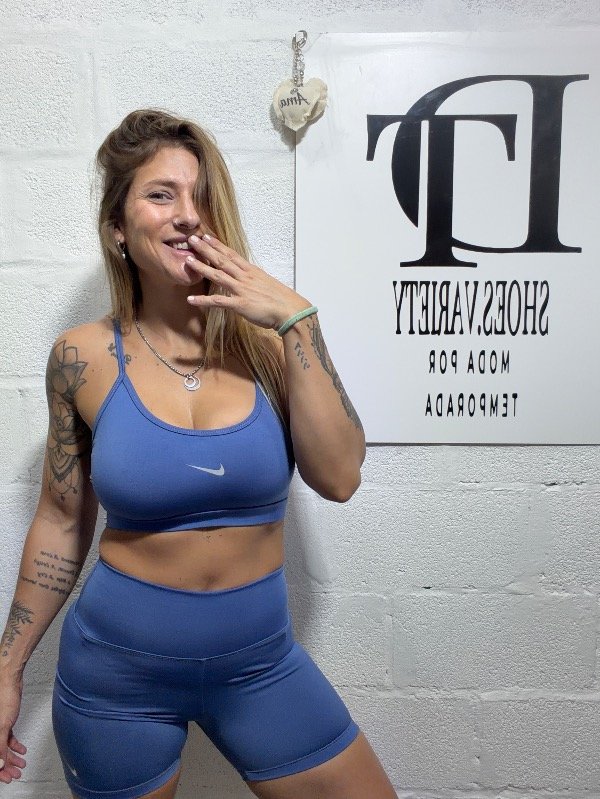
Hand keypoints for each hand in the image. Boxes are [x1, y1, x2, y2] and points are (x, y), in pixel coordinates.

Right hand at [0, 679, 25, 783]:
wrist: (11, 681)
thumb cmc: (4, 698)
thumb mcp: (2, 727)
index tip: (7, 778)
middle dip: (6, 766)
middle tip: (16, 773)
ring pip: (2, 748)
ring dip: (12, 757)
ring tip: (22, 764)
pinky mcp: (3, 723)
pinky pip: (6, 739)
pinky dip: (14, 745)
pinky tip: (22, 750)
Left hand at [183, 230, 311, 329]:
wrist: (290, 310)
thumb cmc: (282, 299)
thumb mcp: (267, 284)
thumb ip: (255, 281)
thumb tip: (250, 281)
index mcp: (252, 271)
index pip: (232, 254)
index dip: (218, 245)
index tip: (207, 236)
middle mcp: (245, 277)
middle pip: (222, 260)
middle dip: (206, 249)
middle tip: (192, 239)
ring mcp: (241, 289)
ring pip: (217, 275)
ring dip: (201, 267)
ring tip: (187, 260)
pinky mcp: (239, 303)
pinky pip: (218, 301)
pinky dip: (203, 301)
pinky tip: (191, 299)